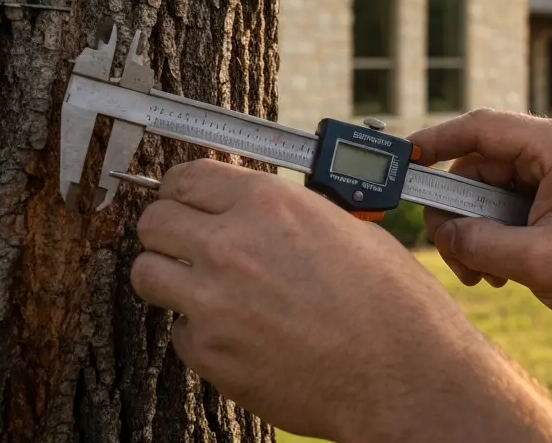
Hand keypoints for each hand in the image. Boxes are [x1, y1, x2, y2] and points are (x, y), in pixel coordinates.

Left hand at [128, 159, 551, 440]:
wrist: (404, 374)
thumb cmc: (393, 304)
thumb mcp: (347, 230)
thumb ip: (290, 215)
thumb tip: (262, 214)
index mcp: (270, 203)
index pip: (186, 177)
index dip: (185, 189)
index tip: (188, 200)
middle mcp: (231, 245)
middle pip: (153, 221)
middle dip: (169, 230)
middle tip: (189, 243)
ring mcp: (213, 302)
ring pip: (147, 273)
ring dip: (171, 277)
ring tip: (205, 288)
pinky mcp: (210, 353)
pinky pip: (179, 331)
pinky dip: (201, 331)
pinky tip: (241, 333)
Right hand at [409, 110, 551, 332]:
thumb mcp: (535, 261)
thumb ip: (478, 243)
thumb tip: (442, 234)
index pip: (482, 128)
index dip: (435, 141)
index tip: (403, 159)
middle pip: (483, 164)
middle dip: (460, 210)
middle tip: (452, 252)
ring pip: (496, 190)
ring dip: (479, 230)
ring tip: (485, 274)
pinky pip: (516, 205)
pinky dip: (501, 234)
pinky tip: (503, 272)